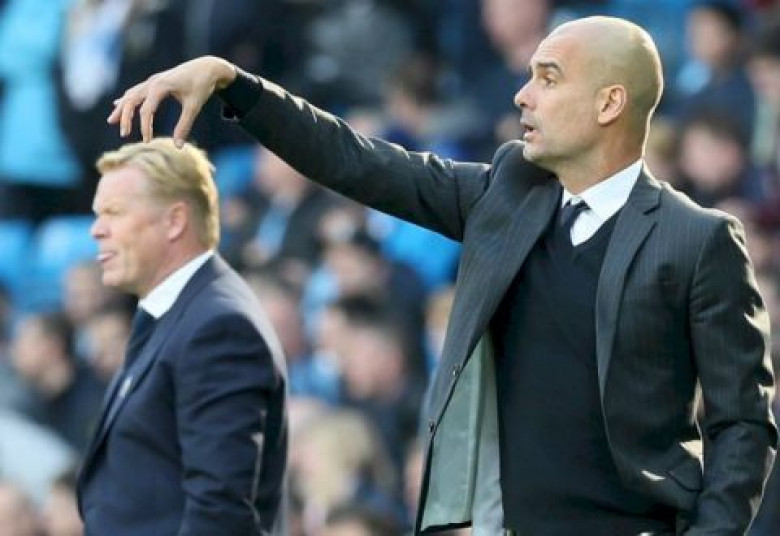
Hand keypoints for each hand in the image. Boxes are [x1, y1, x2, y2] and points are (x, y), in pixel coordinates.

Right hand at [107, 56, 236, 146]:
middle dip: (126, 118)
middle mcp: (153, 81)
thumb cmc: (201, 86)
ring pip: (131, 94)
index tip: (147, 142)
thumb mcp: (194, 107)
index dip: (145, 127)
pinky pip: (136, 90)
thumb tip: (178, 147)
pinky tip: (118, 104)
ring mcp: (153, 80)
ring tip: (111, 121)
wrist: (207, 67)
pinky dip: (127, 99)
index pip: (146, 110)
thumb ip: (184, 126)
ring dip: (122, 108)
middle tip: (124, 135)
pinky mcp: (155, 81)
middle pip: (132, 100)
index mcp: (161, 86)